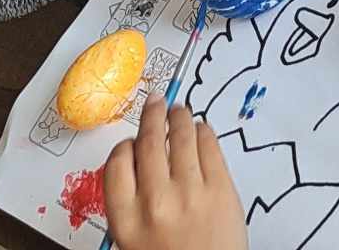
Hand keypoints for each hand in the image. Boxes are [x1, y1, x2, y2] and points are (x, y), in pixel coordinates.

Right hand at [104, 97, 245, 249]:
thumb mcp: (134, 243)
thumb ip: (131, 206)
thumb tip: (134, 167)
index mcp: (126, 220)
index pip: (116, 164)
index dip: (124, 147)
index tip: (130, 142)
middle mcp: (155, 201)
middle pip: (148, 142)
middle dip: (151, 115)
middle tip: (155, 102)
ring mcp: (190, 192)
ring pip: (180, 135)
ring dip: (179, 116)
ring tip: (179, 110)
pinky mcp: (221, 187)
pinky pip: (209, 145)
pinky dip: (203, 131)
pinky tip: (201, 129)